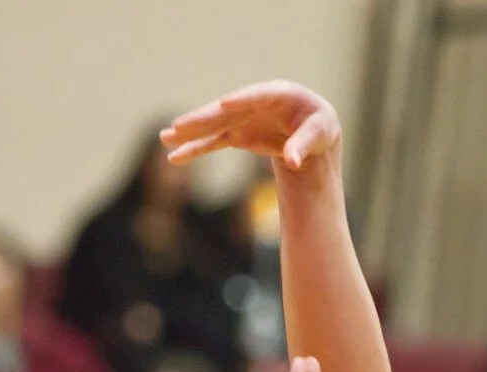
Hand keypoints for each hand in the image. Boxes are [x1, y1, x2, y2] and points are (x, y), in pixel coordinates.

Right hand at [162, 81, 341, 172]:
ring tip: (166, 137)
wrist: (312, 134)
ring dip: (190, 132)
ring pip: (213, 125)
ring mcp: (243, 118)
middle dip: (203, 118)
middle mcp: (254, 103)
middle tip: (179, 126)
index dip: (241, 100)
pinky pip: (213, 142)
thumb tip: (291, 162)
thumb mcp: (321, 135)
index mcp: (280, 94)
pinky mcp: (238, 134)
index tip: (224, 105)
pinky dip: (196, 149)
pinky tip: (175, 157)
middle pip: (225, 110)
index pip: (257, 95)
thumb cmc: (319, 128)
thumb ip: (304, 145)